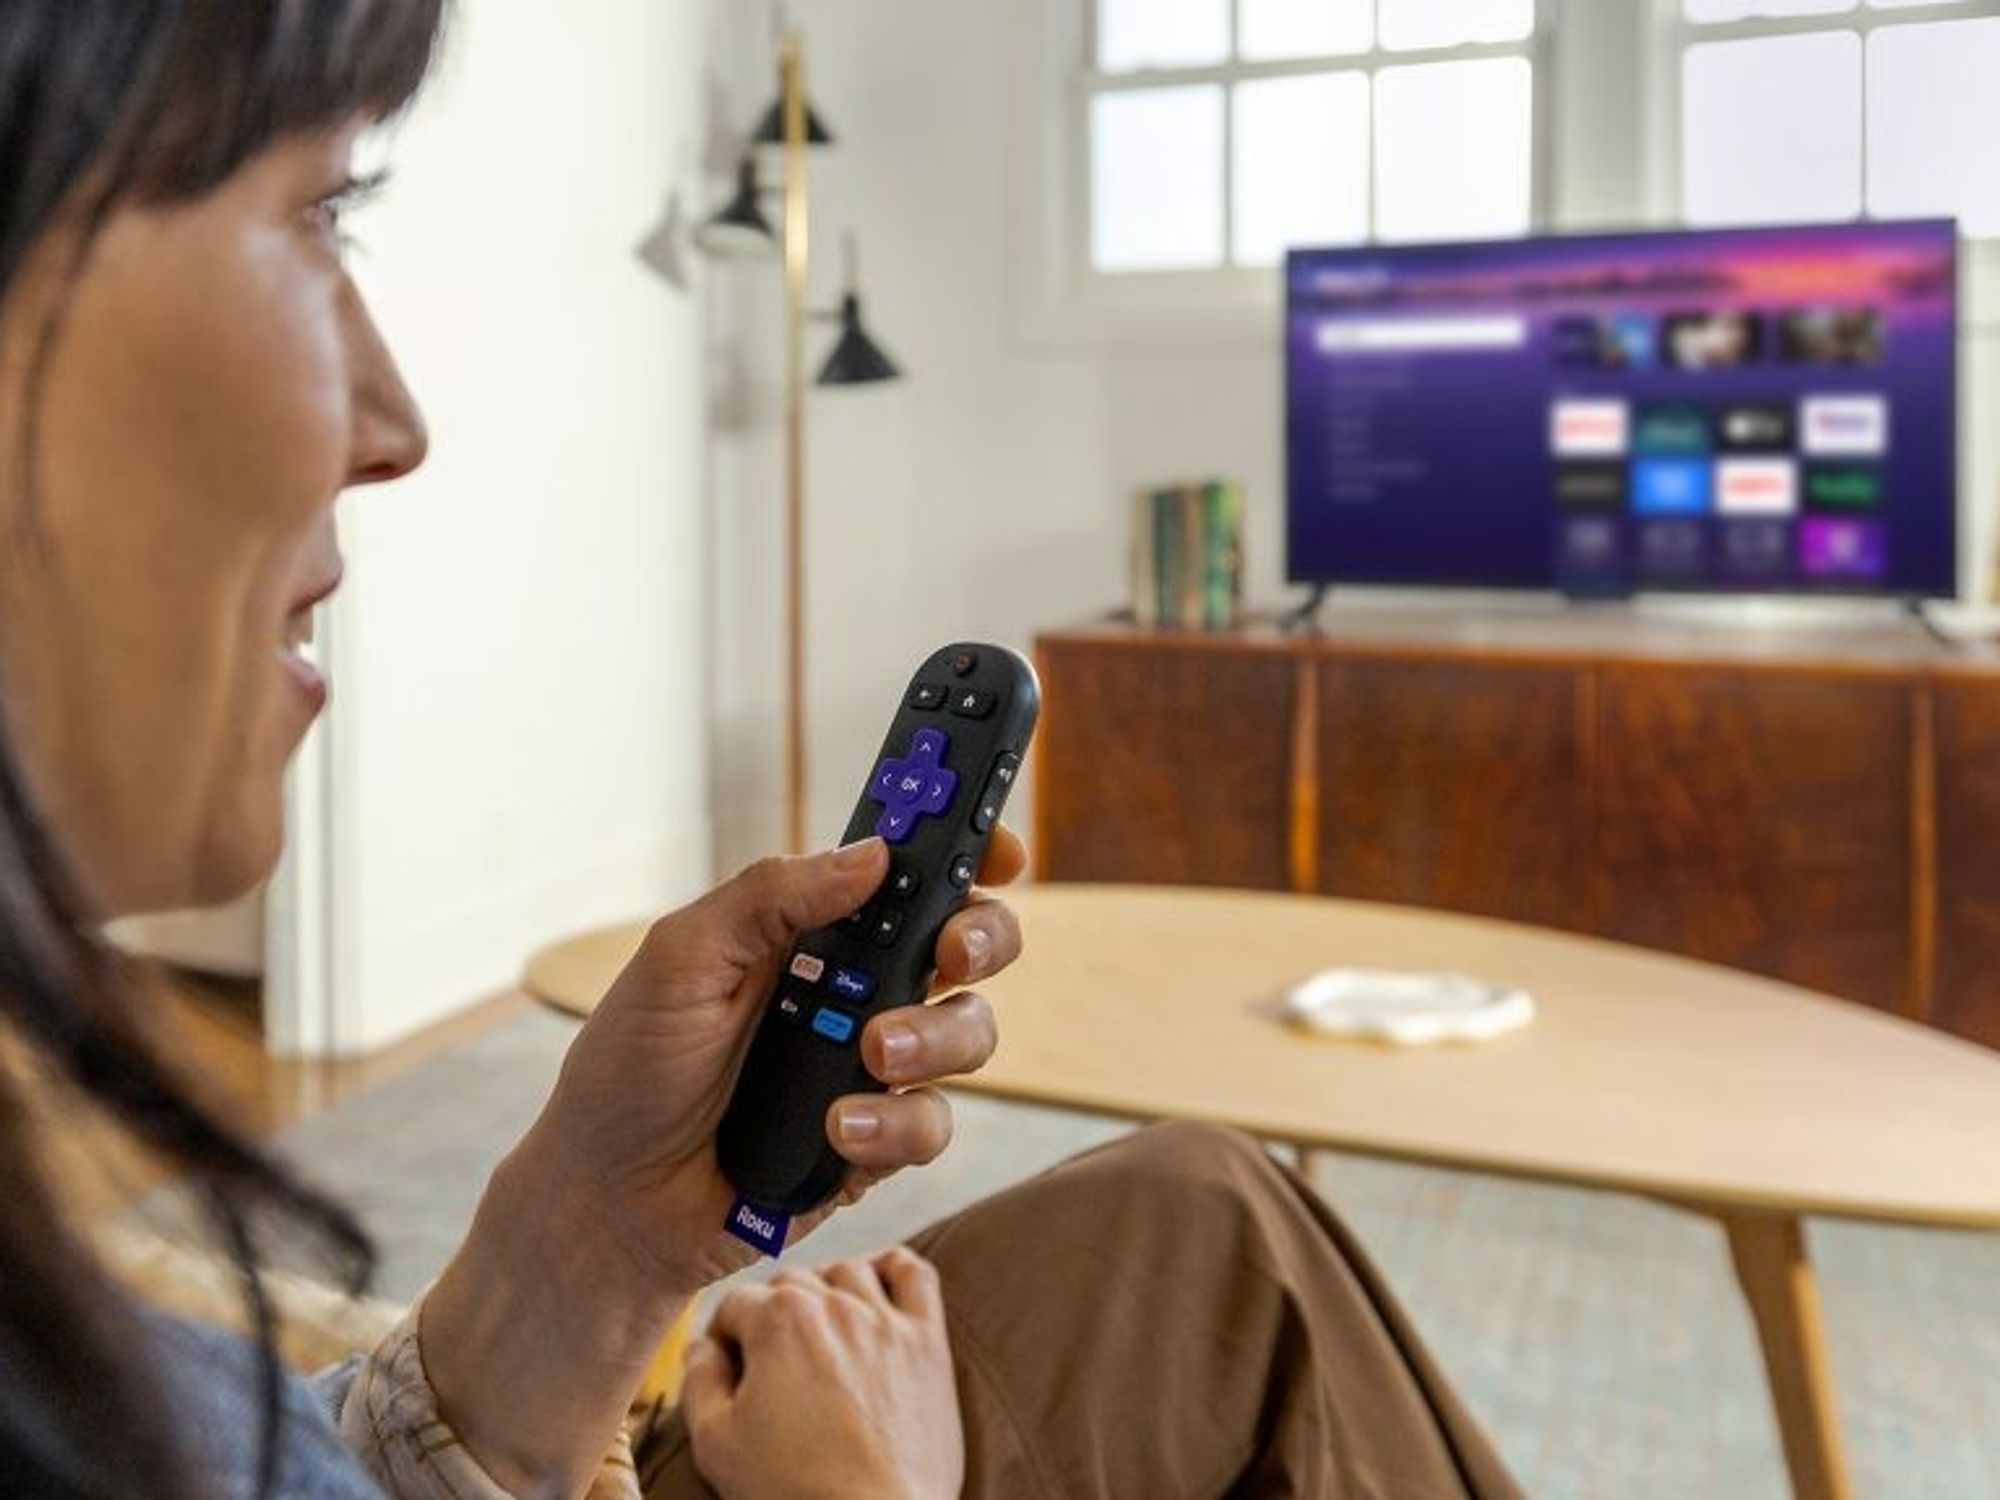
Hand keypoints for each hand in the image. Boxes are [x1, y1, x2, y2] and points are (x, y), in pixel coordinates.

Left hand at [534, 827, 1027, 1296]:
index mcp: (817, 933)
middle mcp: (860, 992)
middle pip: (973, 944)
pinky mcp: (878, 1144)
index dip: (969, 852)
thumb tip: (872, 856)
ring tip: (870, 1051)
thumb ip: (771, 897)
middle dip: (984, 937)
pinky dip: (893, 1124)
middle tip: (951, 953)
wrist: (610, 1202)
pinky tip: (838, 1128)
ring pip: (970, 1032)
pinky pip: (931, 1126)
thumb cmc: (631, 1071)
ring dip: (935, 1036)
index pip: (912, 876)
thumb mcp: (681, 959)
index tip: (996, 850)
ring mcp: (875, 1069)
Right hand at [682, 1249, 963, 1499]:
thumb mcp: (717, 1444)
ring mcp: (886, 1320)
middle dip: (772, 1315)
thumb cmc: (793, 1492)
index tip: (730, 1370)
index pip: (736, 1304)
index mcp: (778, 1322)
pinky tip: (880, 1288)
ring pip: (848, 1271)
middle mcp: (834, 1305)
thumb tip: (702, 1347)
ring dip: (827, 1290)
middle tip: (771, 1363)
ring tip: (819, 1331)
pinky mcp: (928, 1342)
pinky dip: (895, 1270)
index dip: (725, 1338)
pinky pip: (916, 1275)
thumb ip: (701, 1382)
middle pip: (790, 1283)